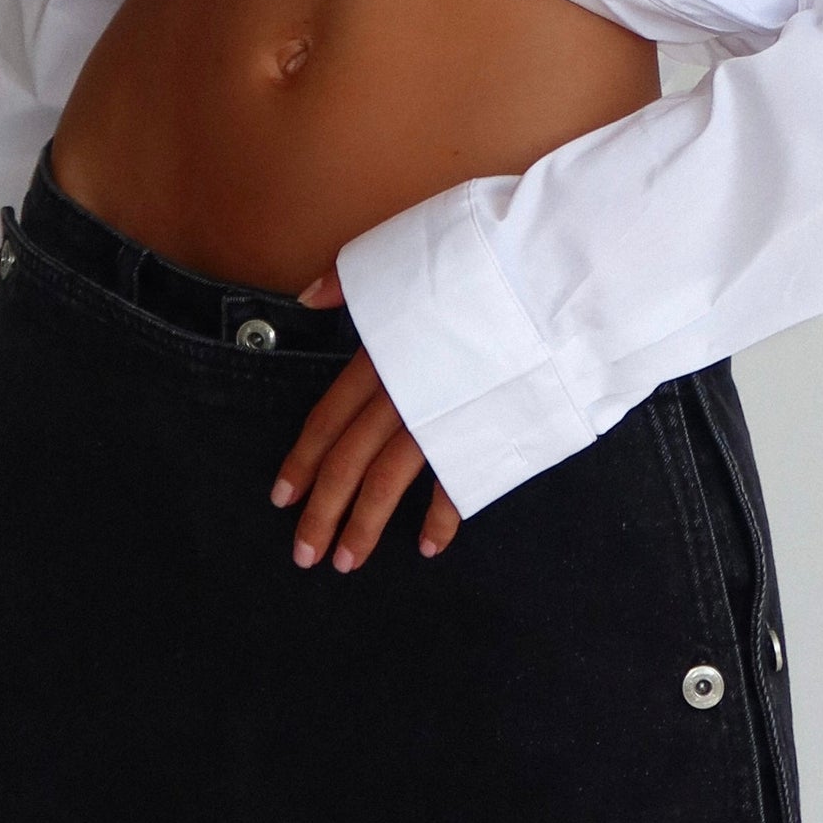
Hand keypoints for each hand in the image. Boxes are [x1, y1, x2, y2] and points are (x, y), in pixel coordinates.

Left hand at [271, 263, 462, 571]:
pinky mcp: (482, 428)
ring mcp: (441, 413)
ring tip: (347, 561)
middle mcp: (401, 391)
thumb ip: (348, 283)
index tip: (280, 498)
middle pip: (348, 460)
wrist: (541, 282)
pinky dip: (442, 517)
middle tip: (304, 554)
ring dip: (365, 525)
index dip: (301, 461)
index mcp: (379, 357)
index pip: (326, 420)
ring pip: (389, 479)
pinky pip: (456, 481)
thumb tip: (306, 298)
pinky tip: (427, 546)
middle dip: (322, 511)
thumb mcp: (403, 261)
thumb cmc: (474, 268)